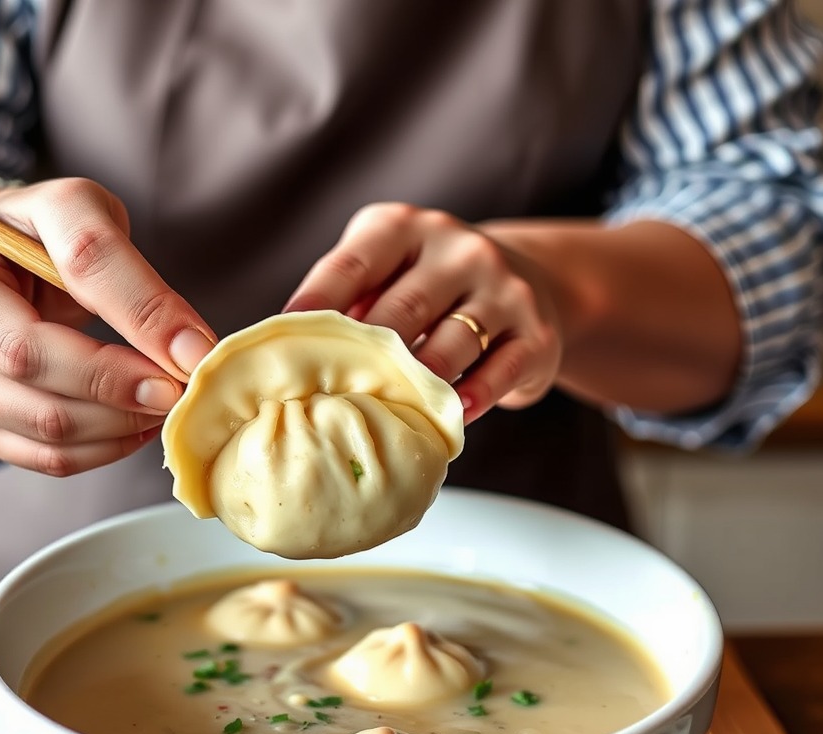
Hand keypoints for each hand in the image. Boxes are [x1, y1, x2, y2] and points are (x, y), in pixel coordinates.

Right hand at [0, 177, 215, 474]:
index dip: (115, 365)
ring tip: (165, 401)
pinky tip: (136, 422)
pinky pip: (49, 460)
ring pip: (49, 438)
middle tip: (181, 390)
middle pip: (41, 401)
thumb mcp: (72, 213)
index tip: (186, 364)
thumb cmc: (28, 233)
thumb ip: (125, 270)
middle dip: (125, 400)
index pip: (32, 344)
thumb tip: (192, 350)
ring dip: (123, 428)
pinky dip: (106, 448)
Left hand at [284, 202, 562, 420]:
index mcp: (405, 229)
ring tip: (386, 412)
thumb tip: (288, 351)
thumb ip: (348, 300)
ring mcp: (504, 289)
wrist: (532, 281)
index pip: (352, 265)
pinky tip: (448, 415)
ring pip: (453, 342)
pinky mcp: (536, 334)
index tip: (286, 339)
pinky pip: (501, 370)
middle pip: (402, 310)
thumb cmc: (430, 288)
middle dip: (367, 355)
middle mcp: (458, 250)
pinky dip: (473, 396)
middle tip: (330, 398)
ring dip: (418, 381)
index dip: (318, 303)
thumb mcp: (388, 272)